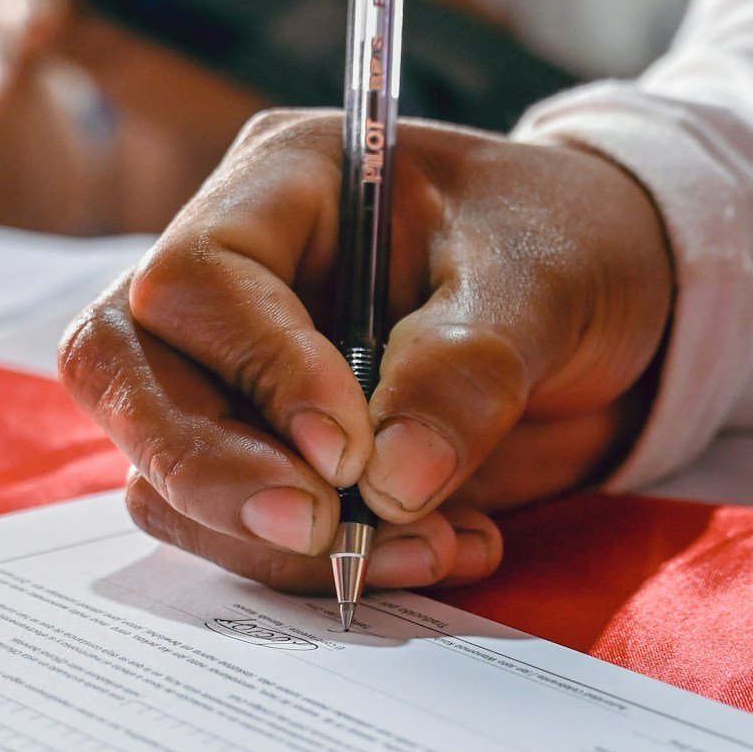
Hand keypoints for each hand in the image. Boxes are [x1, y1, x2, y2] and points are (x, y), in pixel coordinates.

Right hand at [59, 113, 674, 592]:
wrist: (622, 305)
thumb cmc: (571, 244)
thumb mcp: (544, 284)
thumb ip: (466, 370)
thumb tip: (389, 481)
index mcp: (283, 185)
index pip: (197, 276)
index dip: (259, 369)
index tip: (350, 450)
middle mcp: (234, 278)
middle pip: (130, 375)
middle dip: (212, 471)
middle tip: (323, 531)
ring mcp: (239, 373)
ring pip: (168, 472)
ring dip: (278, 541)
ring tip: (430, 550)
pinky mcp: (273, 458)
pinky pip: (239, 530)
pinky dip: (323, 566)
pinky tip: (440, 552)